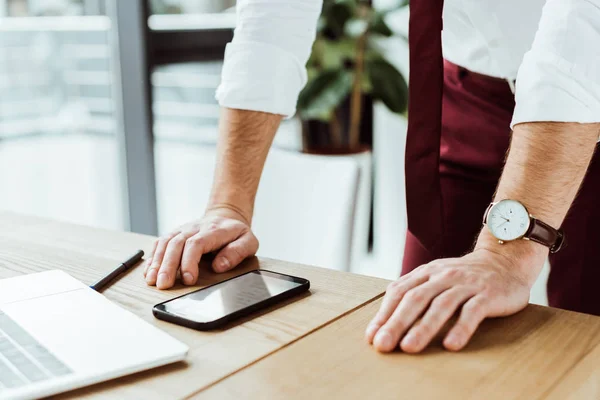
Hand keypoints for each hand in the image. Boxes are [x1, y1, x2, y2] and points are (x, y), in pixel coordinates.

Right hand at [144, 207, 258, 288]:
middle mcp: (195, 228)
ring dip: (156, 262)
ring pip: (165, 242)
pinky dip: (152, 257)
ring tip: (151, 280)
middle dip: (167, 265)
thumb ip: (237, 252)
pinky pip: (160, 243)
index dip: (189, 261)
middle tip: (163, 285)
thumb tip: (220, 266)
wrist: (226, 216)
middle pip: (176, 243)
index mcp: (214, 230)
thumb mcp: (249, 241)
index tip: (188, 279)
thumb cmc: (237, 234)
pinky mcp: (175, 234)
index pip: (196, 243)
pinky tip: (148, 271)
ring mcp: (183, 229)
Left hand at [365, 248, 535, 352]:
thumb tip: (385, 320)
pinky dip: (461, 328)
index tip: (372, 337)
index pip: (399, 292)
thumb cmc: (464, 277)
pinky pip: (473, 312)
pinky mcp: (488, 295)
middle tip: (383, 345)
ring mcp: (466, 284)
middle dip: (396, 323)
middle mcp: (443, 276)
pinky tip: (451, 345)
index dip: (384, 314)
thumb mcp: (435, 278)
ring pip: (441, 305)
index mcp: (426, 273)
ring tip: (409, 347)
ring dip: (423, 328)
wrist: (505, 260)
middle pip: (415, 299)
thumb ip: (414, 292)